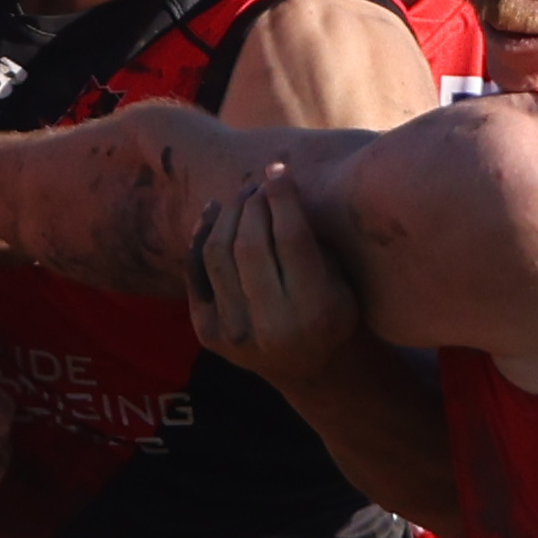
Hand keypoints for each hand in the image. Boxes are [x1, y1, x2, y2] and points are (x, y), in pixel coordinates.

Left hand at [185, 165, 375, 394]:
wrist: (310, 368)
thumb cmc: (334, 308)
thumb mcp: (340, 277)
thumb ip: (313, 236)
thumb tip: (276, 177)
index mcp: (315, 311)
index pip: (291, 239)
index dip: (282, 197)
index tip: (279, 168)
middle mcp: (272, 327)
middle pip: (249, 244)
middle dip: (253, 203)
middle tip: (260, 182)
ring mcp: (234, 333)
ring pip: (218, 253)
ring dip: (228, 214)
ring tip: (243, 194)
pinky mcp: (208, 334)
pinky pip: (197, 270)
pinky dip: (202, 235)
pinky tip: (214, 212)